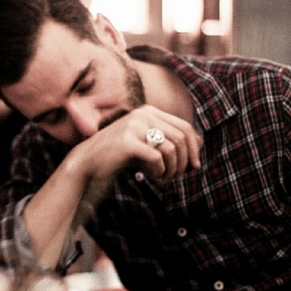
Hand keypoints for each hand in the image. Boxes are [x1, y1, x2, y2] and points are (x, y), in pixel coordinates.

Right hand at [70, 105, 201, 186]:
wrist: (88, 162)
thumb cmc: (120, 155)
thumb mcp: (147, 144)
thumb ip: (170, 141)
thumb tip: (201, 142)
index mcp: (149, 111)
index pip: (185, 127)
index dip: (194, 148)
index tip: (194, 166)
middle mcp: (143, 114)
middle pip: (182, 138)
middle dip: (185, 161)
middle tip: (177, 177)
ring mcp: (134, 126)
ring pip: (172, 148)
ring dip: (173, 168)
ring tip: (165, 178)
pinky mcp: (128, 141)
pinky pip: (157, 158)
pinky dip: (160, 171)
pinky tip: (153, 176)